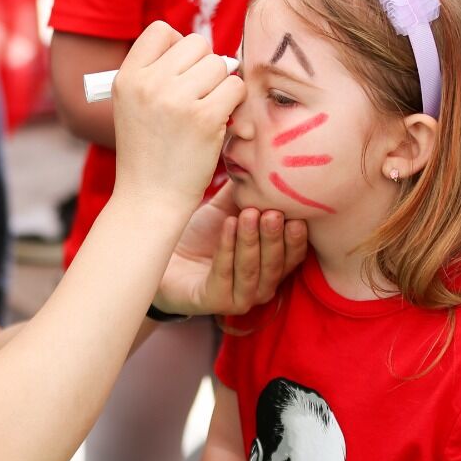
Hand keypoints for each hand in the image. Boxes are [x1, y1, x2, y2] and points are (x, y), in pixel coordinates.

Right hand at [111, 22, 245, 217]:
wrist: (149, 198)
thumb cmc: (148, 151)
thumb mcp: (134, 105)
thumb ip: (158, 72)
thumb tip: (209, 51)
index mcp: (127, 77)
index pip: (161, 30)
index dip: (177, 47)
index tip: (180, 73)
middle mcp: (149, 84)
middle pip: (197, 44)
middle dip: (204, 67)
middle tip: (197, 96)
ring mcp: (177, 100)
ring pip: (220, 65)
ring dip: (221, 86)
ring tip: (206, 111)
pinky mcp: (205, 119)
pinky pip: (235, 88)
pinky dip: (235, 103)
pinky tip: (221, 121)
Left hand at [156, 182, 306, 316]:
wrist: (161, 256)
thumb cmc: (200, 234)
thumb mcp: (227, 209)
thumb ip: (248, 192)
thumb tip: (265, 158)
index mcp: (272, 265)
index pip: (294, 254)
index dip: (297, 235)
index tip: (298, 209)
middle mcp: (261, 286)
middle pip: (276, 264)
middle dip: (274, 236)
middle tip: (272, 211)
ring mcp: (239, 298)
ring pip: (251, 271)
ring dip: (251, 241)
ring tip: (249, 215)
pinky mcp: (213, 302)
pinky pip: (223, 275)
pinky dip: (226, 250)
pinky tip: (226, 225)